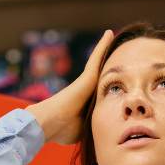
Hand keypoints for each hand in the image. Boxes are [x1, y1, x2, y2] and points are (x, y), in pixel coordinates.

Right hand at [26, 29, 113, 144]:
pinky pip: (97, 58)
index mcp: (87, 101)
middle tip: (116, 50)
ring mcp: (86, 81)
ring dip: (105, 48)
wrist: (48, 123)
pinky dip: (102, 46)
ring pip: (99, 63)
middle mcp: (86, 88)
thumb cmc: (63, 130)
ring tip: (112, 35)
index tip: (113, 77)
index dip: (106, 83)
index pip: (99, 89)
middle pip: (100, 73)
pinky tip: (109, 34)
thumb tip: (101, 131)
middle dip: (106, 62)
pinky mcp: (87, 76)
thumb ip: (92, 124)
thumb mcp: (84, 128)